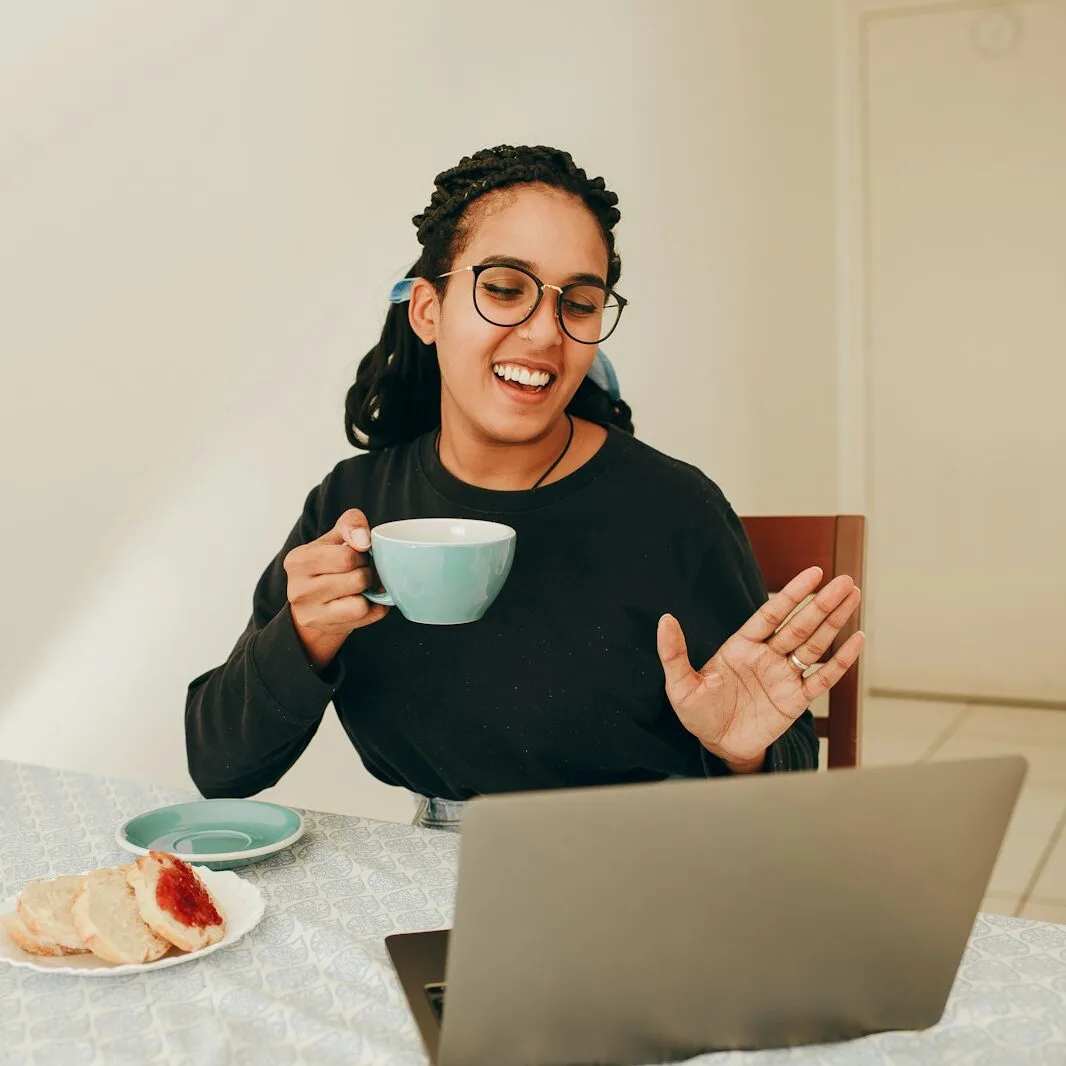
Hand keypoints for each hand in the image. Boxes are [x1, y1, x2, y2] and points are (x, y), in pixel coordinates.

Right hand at [284, 509, 387, 668]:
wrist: (314, 605)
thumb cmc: (327, 565)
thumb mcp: (334, 538)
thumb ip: (350, 524)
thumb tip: (363, 539)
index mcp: (297, 561)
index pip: (346, 556)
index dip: (362, 554)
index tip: (358, 554)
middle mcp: (298, 589)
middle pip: (357, 579)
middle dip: (368, 572)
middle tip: (362, 570)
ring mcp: (311, 613)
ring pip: (361, 602)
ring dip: (370, 591)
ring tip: (361, 586)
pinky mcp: (326, 628)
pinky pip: (365, 616)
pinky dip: (372, 607)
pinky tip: (363, 600)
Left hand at [657, 567, 863, 770]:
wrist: (717, 746)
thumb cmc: (698, 714)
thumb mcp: (680, 685)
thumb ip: (674, 652)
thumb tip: (665, 620)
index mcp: (742, 646)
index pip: (772, 614)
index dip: (792, 594)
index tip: (814, 573)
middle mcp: (767, 656)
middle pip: (799, 625)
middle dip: (822, 603)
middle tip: (845, 581)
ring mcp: (784, 676)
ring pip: (814, 645)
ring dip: (835, 622)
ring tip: (853, 597)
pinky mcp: (796, 700)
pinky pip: (822, 678)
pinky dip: (840, 661)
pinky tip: (856, 640)